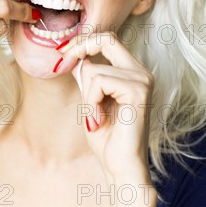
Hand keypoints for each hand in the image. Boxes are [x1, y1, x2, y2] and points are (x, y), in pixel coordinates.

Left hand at [55, 31, 154, 182]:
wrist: (121, 167)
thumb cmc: (107, 139)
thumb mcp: (91, 100)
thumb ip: (87, 78)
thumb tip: (74, 56)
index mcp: (132, 73)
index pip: (108, 39)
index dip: (83, 41)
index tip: (63, 54)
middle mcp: (141, 73)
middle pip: (106, 39)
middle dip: (79, 49)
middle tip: (63, 64)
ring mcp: (142, 80)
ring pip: (94, 69)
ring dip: (85, 96)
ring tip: (94, 117)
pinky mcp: (138, 91)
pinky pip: (99, 82)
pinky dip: (91, 102)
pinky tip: (99, 119)